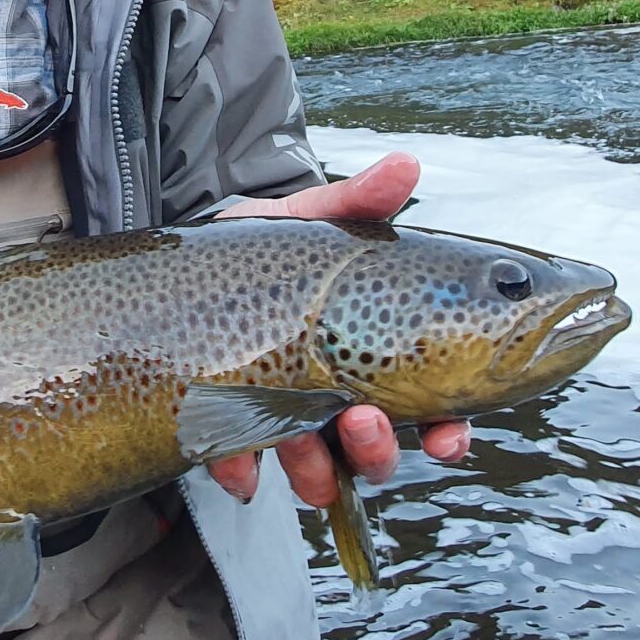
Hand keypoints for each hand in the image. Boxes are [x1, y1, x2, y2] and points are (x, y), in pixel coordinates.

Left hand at [205, 153, 474, 506]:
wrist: (192, 260)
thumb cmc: (269, 246)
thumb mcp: (310, 221)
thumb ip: (357, 203)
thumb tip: (406, 166)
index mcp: (375, 360)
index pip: (432, 412)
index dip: (447, 431)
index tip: (445, 434)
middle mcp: (338, 403)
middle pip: (376, 453)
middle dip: (377, 450)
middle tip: (362, 422)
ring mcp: (286, 423)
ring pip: (319, 473)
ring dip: (317, 468)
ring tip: (299, 438)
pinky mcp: (231, 431)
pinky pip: (240, 467)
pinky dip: (239, 466)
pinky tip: (231, 458)